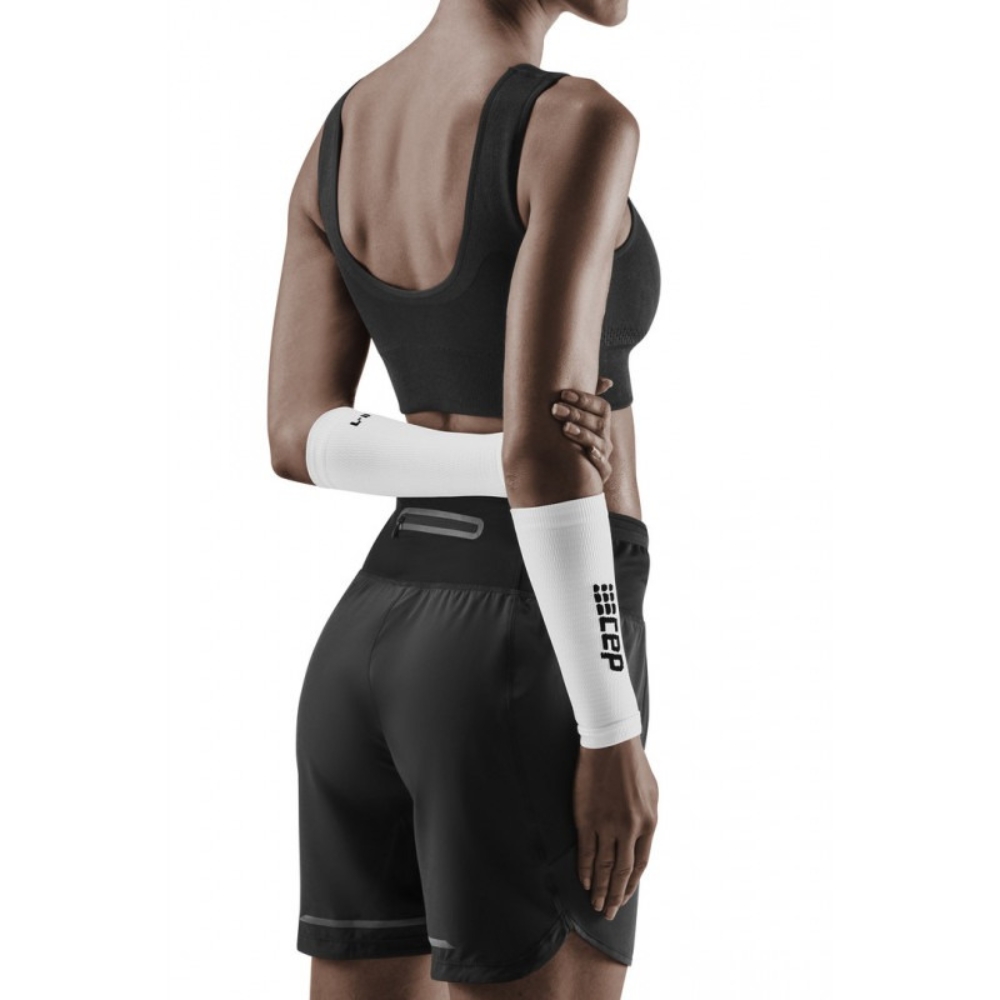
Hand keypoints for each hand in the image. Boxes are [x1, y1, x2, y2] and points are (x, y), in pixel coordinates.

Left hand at [550, 376, 615, 483]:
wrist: (561, 473)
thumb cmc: (566, 438)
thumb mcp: (571, 417)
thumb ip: (581, 398)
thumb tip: (608, 382)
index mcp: (601, 422)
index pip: (601, 406)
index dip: (584, 399)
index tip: (564, 393)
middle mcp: (604, 437)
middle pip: (598, 423)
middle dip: (576, 414)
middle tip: (555, 409)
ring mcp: (603, 455)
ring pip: (598, 442)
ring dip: (582, 433)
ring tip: (565, 428)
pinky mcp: (601, 473)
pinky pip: (603, 466)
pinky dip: (597, 459)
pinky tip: (589, 451)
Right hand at [574, 735, 658, 920]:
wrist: (610, 742)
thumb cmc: (632, 764)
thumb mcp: (652, 793)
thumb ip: (647, 819)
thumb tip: (641, 840)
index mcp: (649, 822)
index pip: (640, 864)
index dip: (631, 885)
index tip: (623, 898)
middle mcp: (630, 828)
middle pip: (622, 871)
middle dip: (615, 895)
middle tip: (608, 913)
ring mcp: (608, 824)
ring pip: (604, 866)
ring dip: (600, 888)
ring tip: (595, 904)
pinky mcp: (587, 818)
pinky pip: (587, 851)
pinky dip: (585, 869)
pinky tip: (585, 881)